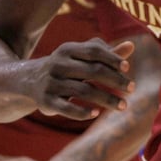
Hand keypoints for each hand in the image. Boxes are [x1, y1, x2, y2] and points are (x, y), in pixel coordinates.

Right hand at [22, 39, 136, 120]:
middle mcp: (58, 64)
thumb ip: (105, 54)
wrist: (29, 80)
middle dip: (115, 81)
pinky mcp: (46, 101)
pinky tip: (97, 113)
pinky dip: (83, 112)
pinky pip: (66, 108)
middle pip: (93, 71)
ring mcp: (51, 83)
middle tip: (132, 89)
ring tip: (123, 106)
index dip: (112, 59)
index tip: (127, 68)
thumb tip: (130, 46)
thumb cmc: (66, 67)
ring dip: (107, 99)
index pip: (93, 51)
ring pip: (84, 91)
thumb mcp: (81, 57)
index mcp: (67, 50)